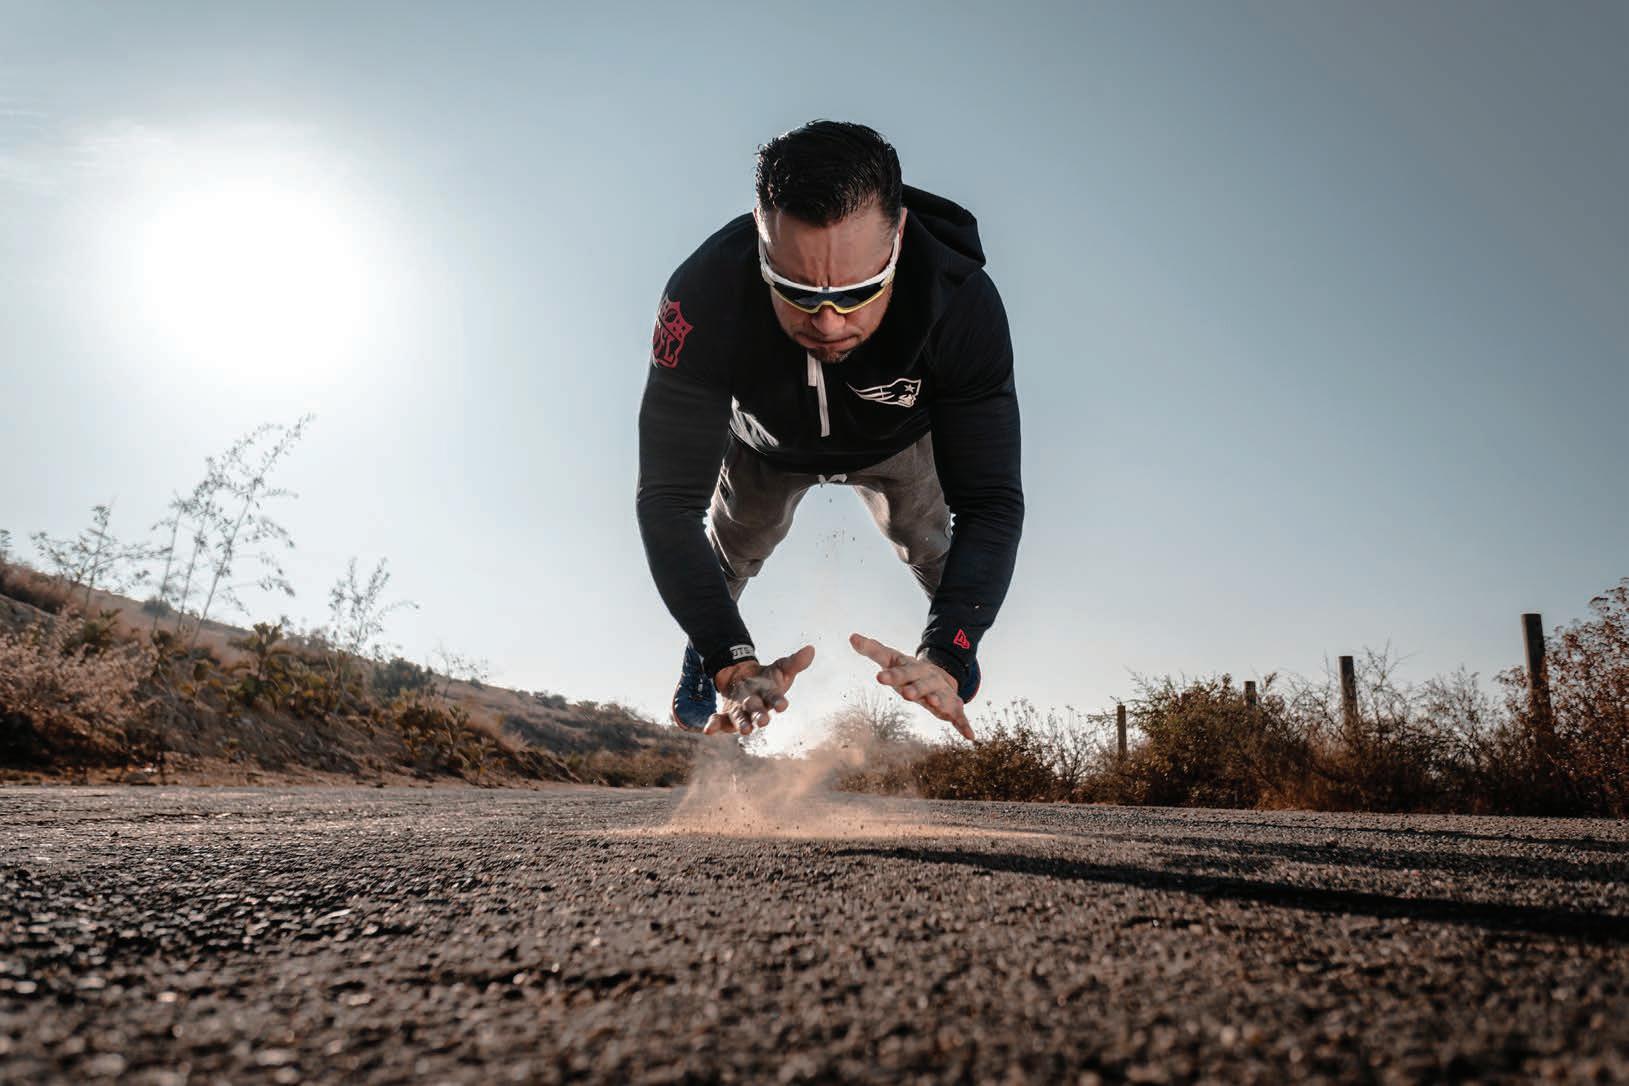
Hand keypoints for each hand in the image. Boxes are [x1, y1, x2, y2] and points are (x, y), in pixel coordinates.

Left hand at [705, 645, 815, 734]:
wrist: (742, 678)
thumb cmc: (766, 678)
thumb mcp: (780, 667)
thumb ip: (795, 661)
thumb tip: (811, 649)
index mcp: (770, 697)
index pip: (776, 699)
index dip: (779, 701)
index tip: (782, 705)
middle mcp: (756, 707)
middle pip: (758, 712)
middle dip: (760, 716)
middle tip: (763, 721)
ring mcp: (741, 712)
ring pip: (741, 719)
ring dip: (743, 724)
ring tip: (744, 730)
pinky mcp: (726, 714)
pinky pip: (720, 721)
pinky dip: (714, 725)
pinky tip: (709, 730)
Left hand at [849, 632, 973, 740]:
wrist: (939, 673)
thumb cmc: (908, 669)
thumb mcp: (891, 658)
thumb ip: (872, 650)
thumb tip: (851, 637)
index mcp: (913, 669)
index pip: (900, 671)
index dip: (891, 675)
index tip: (879, 677)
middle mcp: (929, 680)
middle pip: (921, 684)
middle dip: (915, 689)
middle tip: (906, 695)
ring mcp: (942, 693)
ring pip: (941, 698)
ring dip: (939, 702)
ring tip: (936, 706)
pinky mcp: (952, 707)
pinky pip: (960, 717)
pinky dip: (965, 725)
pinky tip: (970, 737)